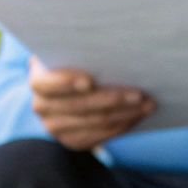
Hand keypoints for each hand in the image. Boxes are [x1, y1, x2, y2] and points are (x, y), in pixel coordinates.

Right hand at [29, 59, 153, 150]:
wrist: (67, 87)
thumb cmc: (75, 61)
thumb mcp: (72, 52)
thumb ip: (83, 50)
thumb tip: (112, 46)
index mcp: (39, 82)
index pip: (48, 84)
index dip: (67, 83)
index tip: (90, 80)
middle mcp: (42, 107)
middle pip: (80, 106)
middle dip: (112, 99)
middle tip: (139, 93)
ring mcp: (56, 127)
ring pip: (95, 122)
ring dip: (125, 114)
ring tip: (148, 104)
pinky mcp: (73, 141)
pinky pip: (101, 136)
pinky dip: (123, 125)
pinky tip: (139, 115)